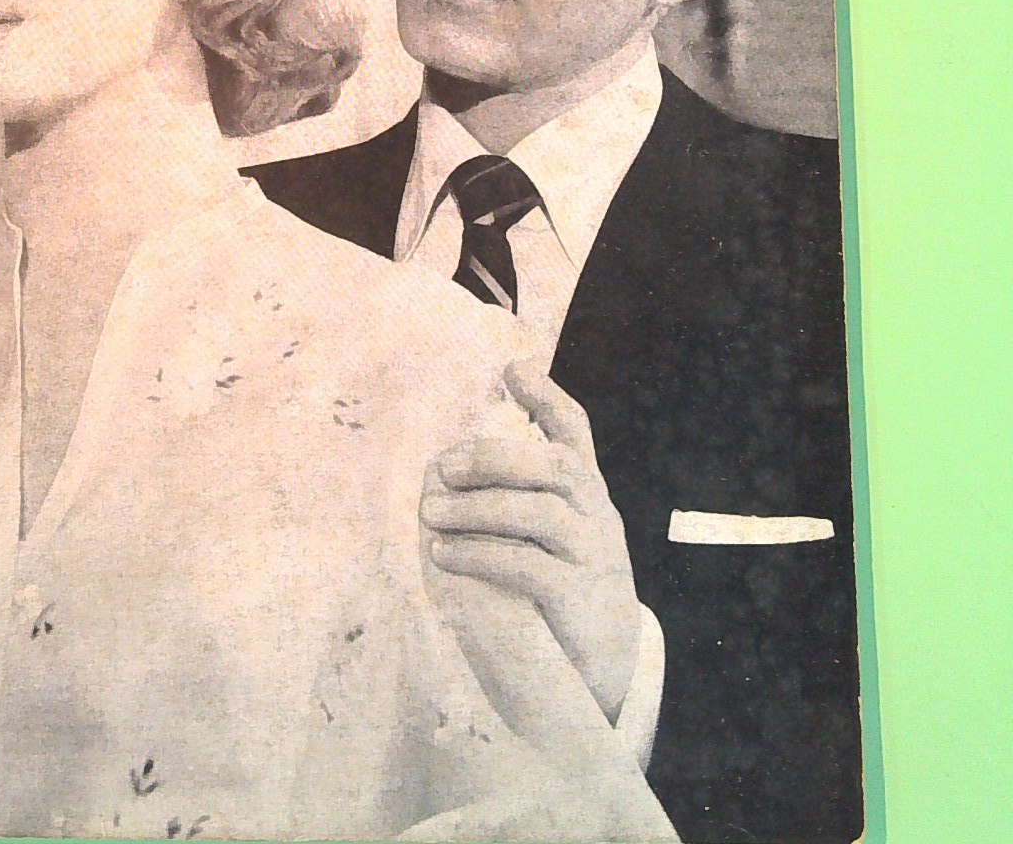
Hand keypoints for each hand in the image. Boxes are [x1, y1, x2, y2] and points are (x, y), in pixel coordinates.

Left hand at [420, 359, 640, 724]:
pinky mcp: (578, 598)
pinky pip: (528, 566)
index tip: (514, 368)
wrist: (602, 665)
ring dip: (478, 508)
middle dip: (496, 457)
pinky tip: (443, 554)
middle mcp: (596, 514)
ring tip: (430, 514)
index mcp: (585, 490)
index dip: (547, 397)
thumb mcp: (548, 531)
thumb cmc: (560, 583)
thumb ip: (515, 493)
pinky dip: (480, 555)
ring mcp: (594, 556)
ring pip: (540, 513)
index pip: (575, 431)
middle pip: (557, 465)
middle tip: (443, 467)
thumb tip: (442, 462)